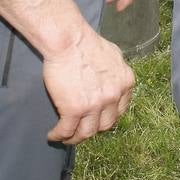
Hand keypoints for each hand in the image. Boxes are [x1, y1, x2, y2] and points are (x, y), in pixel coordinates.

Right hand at [42, 27, 134, 145]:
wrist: (70, 40)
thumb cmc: (87, 42)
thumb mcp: (114, 55)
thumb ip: (117, 70)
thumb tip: (114, 77)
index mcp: (126, 82)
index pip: (120, 109)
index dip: (108, 117)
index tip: (98, 119)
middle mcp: (114, 96)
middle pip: (106, 125)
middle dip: (93, 129)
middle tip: (82, 129)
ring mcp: (95, 105)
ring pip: (87, 133)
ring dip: (76, 138)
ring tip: (66, 137)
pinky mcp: (74, 109)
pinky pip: (67, 131)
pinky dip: (59, 136)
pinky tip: (53, 135)